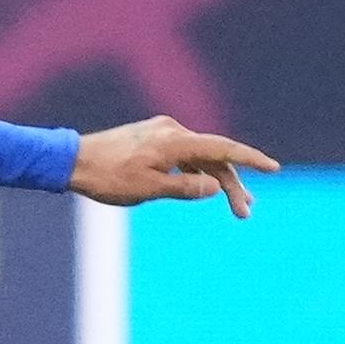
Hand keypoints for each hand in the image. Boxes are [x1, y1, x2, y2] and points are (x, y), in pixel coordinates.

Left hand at [69, 116, 277, 219]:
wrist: (71, 161)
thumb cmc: (107, 177)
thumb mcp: (147, 190)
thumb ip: (184, 188)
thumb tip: (216, 186)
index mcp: (175, 141)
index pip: (223, 149)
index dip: (250, 160)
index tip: (273, 169)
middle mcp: (172, 131)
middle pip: (214, 157)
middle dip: (232, 184)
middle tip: (245, 212)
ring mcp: (161, 132)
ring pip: (199, 157)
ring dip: (216, 179)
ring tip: (233, 205)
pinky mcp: (151, 138)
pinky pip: (183, 154)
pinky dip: (196, 171)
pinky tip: (200, 187)